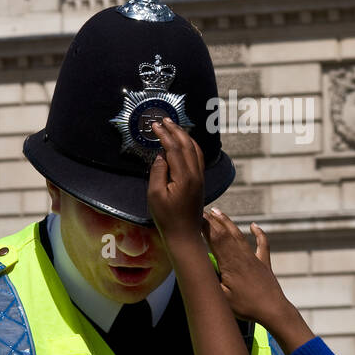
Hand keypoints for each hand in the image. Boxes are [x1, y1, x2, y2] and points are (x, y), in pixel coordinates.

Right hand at [147, 119, 205, 245]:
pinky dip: (191, 146)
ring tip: (174, 127)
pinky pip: (198, 157)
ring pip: (195, 150)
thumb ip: (158, 172)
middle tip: (165, 120)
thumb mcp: (155, 195)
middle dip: (176, 130)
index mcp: (184, 176)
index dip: (164, 135)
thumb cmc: (167, 218)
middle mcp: (195, 174)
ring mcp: (200, 178)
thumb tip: (161, 155)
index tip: (155, 125)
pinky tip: (184, 144)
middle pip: (187, 145)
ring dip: (185, 136)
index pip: (174, 148)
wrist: (184, 235)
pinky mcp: (200, 182)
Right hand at [202, 208, 286, 325]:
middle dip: (212, 220)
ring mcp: (254, 258)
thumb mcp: (222, 298)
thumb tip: (197, 268)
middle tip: (201, 209)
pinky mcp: (264, 263)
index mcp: (229, 263)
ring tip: (217, 212)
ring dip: (228, 222)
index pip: (214, 238)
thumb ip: (210, 280)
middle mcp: (241, 256)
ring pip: (239, 235)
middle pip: (225, 233)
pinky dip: (259, 233)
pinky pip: (262, 244)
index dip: (204, 225)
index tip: (194, 215)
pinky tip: (255, 225)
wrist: (273, 310)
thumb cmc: (246, 307)